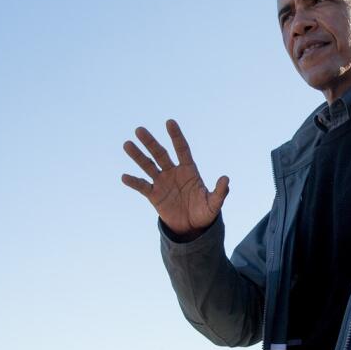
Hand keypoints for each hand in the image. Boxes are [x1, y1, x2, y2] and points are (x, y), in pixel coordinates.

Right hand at [121, 120, 229, 236]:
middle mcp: (173, 172)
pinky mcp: (154, 195)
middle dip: (150, 142)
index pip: (182, 149)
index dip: (176, 136)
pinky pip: (142, 186)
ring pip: (148, 166)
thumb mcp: (214, 204)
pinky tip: (124, 176)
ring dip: (138, 156)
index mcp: (189, 170)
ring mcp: (162, 183)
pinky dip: (134, 182)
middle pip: (160, 154)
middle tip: (139, 130)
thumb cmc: (204, 212)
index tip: (170, 122)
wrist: (192, 227)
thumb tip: (226, 179)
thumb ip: (219, 192)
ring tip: (127, 144)